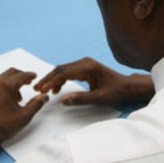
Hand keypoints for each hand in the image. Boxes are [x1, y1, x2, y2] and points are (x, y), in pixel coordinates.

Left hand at [0, 68, 47, 144]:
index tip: (34, 76)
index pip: (21, 75)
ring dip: (12, 82)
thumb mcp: (24, 116)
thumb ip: (36, 104)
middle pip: (11, 73)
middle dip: (21, 76)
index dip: (30, 75)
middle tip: (28, 82)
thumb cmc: (1, 126)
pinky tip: (6, 99)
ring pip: (2, 78)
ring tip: (18, 96)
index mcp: (6, 86)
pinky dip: (3, 86)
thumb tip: (43, 97)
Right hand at [35, 57, 155, 106]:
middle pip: (60, 69)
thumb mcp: (99, 98)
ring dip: (52, 79)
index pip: (64, 73)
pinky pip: (68, 71)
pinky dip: (60, 79)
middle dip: (47, 79)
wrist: (127, 86)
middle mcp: (85, 62)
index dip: (51, 81)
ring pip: (63, 69)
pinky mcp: (84, 67)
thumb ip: (81, 99)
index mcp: (88, 67)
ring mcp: (84, 63)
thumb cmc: (116, 92)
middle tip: (36, 89)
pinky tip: (56, 89)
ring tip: (43, 90)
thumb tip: (63, 100)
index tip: (41, 90)